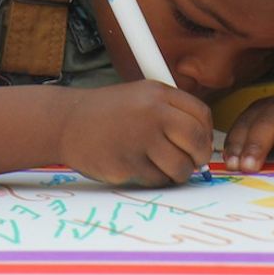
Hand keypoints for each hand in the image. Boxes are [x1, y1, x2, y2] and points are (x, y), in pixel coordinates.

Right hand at [59, 80, 212, 186]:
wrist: (67, 123)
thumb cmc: (110, 112)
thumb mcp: (143, 97)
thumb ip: (174, 113)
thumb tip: (205, 143)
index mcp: (158, 94)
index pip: (202, 116)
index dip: (206, 134)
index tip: (201, 143)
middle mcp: (151, 114)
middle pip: (197, 141)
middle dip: (199, 157)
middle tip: (193, 161)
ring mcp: (138, 140)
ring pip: (180, 167)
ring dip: (177, 172)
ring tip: (163, 165)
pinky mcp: (126, 165)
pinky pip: (157, 180)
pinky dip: (155, 178)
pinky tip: (140, 166)